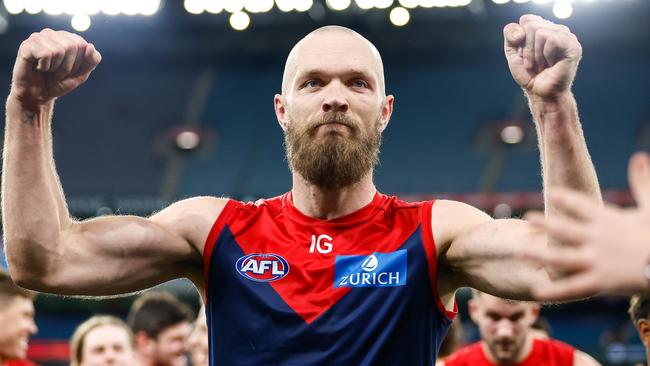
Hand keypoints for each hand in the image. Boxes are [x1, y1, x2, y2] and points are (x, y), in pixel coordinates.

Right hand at [10, 29, 100, 105]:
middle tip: (56, 71)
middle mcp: (52, 34)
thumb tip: (90, 46)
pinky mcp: (27, 45)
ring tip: (47, 70)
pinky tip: (38, 68)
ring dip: (55, 67)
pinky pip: (45, 54)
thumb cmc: (58, 82)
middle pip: (71, 46)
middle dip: (67, 66)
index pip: (82, 44)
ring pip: (58, 50)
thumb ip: (92, 61)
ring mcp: (38, 37)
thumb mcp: (81, 74)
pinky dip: (45, 66)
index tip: (68, 69)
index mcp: (66, 37)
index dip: (78, 62)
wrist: (38, 95)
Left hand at [504, 14, 581, 98]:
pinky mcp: (574, 47)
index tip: (525, 56)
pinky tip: (551, 64)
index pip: (526, 20)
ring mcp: (568, 37)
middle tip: (534, 63)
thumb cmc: (529, 75)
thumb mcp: (513, 53)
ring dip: (536, 54)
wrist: (540, 94)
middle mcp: (558, 30)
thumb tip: (522, 28)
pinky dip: (546, 55)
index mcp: (545, 29)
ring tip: (543, 65)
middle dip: (527, 49)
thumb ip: (511, 35)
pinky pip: (552, 40)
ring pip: (540, 32)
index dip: (520, 40)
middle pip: (532, 25)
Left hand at [522, 152, 649, 299]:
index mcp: (608, 220)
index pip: (582, 205)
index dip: (565, 198)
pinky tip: (536, 291)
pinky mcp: (600, 282)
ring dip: (538, 255)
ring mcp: (595, 260)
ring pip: (560, 257)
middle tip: (526, 218)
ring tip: (519, 252)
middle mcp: (596, 238)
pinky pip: (572, 287)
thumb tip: (638, 155)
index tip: (550, 192)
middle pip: (564, 229)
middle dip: (544, 223)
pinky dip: (554, 290)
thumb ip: (642, 182)